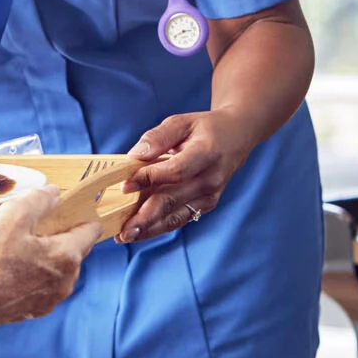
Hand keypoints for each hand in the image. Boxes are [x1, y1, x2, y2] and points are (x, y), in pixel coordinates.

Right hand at [0, 185, 100, 329]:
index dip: (80, 215)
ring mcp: (52, 298)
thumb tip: (54, 192)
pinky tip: (12, 267)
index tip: (66, 209)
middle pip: (75, 249)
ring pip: (59, 267)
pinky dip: (35, 273)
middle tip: (33, 225)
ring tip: (18, 246)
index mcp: (66, 255)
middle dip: (60, 235)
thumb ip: (39, 199)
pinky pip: (44, 284)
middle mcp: (66, 280)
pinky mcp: (37, 309)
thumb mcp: (13, 215)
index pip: (91, 231)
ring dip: (46, 255)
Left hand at [116, 110, 252, 242]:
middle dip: (145, 217)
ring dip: (149, 229)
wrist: (236, 138)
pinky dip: (159, 226)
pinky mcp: (206, 205)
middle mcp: (210, 180)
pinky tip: (140, 231)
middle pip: (173, 201)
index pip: (175, 171)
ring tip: (125, 236)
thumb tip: (134, 155)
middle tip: (121, 231)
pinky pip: (181, 218)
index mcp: (206, 154)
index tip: (124, 186)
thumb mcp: (181, 122)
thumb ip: (158, 137)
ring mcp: (210, 196)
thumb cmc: (204, 128)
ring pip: (176, 216)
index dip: (149, 179)